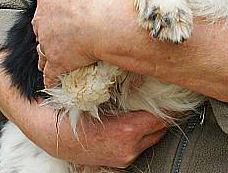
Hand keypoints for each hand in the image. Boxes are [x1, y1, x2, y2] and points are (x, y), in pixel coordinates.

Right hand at [0, 51, 166, 167]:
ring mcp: (125, 157)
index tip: (176, 87)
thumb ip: (121, 82)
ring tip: (156, 102)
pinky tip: (141, 117)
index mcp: (127, 132)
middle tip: (169, 93)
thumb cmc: (73, 111)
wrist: (52, 136)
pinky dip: (144, 132)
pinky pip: (141, 145)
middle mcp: (129, 148)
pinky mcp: (120, 162)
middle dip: (165, 111)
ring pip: (153, 138)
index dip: (170, 101)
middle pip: (161, 128)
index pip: (162, 117)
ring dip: (155, 122)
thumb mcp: (96, 91)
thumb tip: (141, 65)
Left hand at [32, 0, 135, 87]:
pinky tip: (53, 80)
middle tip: (67, 30)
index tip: (70, 7)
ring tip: (58, 54)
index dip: (59, 3)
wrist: (110, 24)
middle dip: (51, 27)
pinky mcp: (56, 62)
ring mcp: (47, 42)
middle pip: (41, 24)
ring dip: (48, 51)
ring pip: (42, 49)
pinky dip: (51, 76)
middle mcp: (41, 19)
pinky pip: (49, 73)